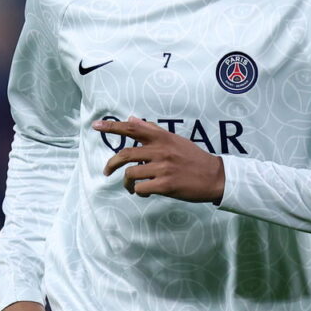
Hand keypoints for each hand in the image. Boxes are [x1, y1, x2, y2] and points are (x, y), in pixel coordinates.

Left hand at [93, 116, 224, 203]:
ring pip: (131, 174)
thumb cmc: (193, 158)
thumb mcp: (174, 139)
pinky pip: (141, 188)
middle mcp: (161, 150)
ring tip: (131, 187)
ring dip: (127, 183)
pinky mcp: (166, 185)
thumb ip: (152, 130)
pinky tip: (145, 192)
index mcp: (162, 138)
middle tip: (106, 171)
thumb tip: (131, 118)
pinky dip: (139, 192)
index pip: (133, 128)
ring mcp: (163, 168)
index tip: (95, 126)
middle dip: (111, 164)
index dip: (112, 126)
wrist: (214, 177)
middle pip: (125, 154)